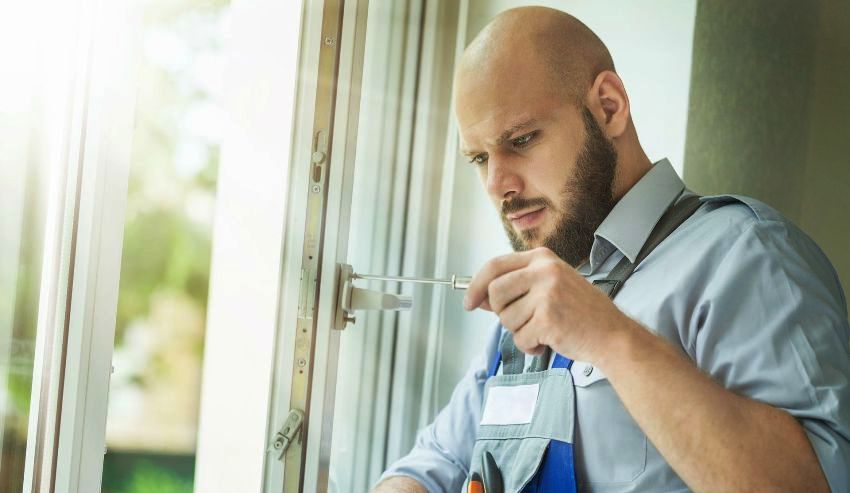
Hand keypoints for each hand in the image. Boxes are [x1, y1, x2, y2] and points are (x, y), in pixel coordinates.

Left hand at [463, 247, 628, 363]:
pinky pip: (520, 338)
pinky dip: (530, 346)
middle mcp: (544, 271)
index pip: (494, 265)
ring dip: (520, 332)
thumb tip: (477, 297)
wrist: (612, 334)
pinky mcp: (548, 319)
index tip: (469, 301)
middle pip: (494, 292)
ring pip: (506, 318)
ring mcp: (547, 294)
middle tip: (522, 320)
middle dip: (501, 313)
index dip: (476, 285)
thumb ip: (515, 287)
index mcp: (542, 258)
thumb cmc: (581, 312)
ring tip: (543, 329)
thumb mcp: (549, 286)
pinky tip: (548, 340)